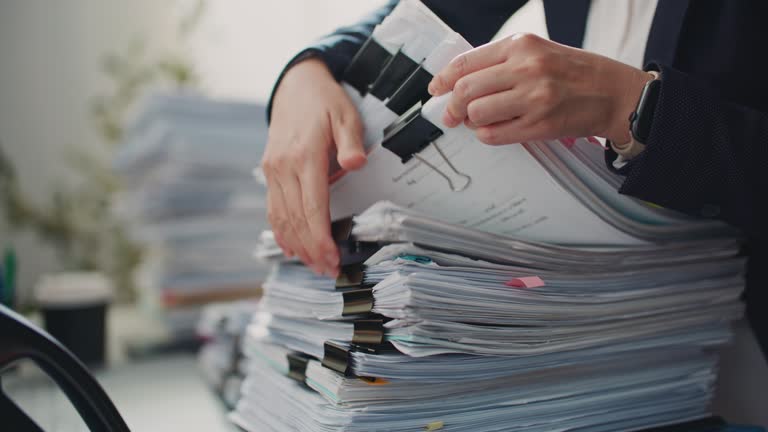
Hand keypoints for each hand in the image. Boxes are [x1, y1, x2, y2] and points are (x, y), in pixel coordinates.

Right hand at [262, 58, 366, 275]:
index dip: (320, 238)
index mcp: (304, 156)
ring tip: (313, 265)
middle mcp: (283, 167)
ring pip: (281, 218)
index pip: (312, 207)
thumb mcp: (346, 115)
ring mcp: (273, 171)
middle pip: (295, 219)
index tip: (331, 258)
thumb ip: (351, 142)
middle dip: (311, 249)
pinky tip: (291, 248)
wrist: (295, 86)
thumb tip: (356, 163)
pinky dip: (281, 232)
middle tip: (328, 270)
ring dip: (296, 246)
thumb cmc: (325, 102)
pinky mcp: (270, 172)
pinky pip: (273, 208)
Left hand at [428, 33, 654, 144]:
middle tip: (450, 115)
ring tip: (479, 121)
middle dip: (451, 106)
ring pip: (477, 114)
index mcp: (521, 45)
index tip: (435, 89)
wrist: (614, 93)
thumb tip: (461, 82)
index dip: (443, 79)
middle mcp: (526, 68)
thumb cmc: (575, 73)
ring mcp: (533, 98)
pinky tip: (495, 130)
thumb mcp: (538, 52)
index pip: (466, 63)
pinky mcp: (539, 125)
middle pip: (466, 90)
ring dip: (471, 122)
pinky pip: (494, 135)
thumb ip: (501, 63)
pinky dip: (487, 135)